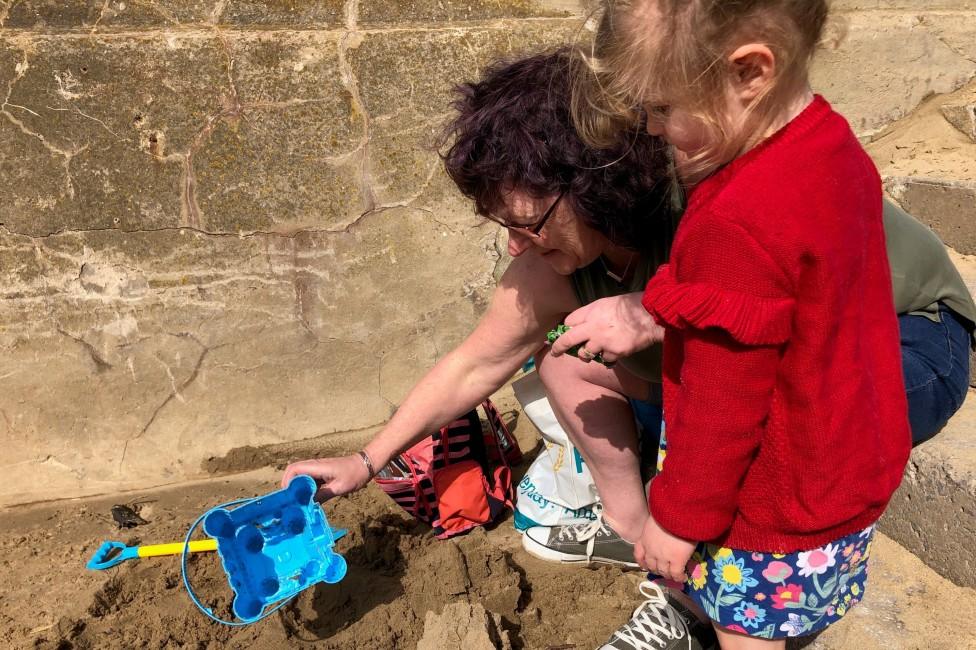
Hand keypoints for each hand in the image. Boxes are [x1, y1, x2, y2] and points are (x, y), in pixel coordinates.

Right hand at [280, 455, 370, 501]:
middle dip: (289, 486)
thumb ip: (322, 495)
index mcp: (317, 466)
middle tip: (290, 501)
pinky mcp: (322, 474)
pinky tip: (308, 500)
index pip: (294, 469)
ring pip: (301, 477)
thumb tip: (307, 505)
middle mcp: (314, 466)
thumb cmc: (354, 475)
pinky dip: (305, 489)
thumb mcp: (339, 487)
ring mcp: (318, 469)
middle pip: (294, 472)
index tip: (288, 496)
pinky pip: (309, 480)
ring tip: (297, 502)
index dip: (287, 481)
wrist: (365, 465)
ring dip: (297, 488)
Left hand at [549, 293, 664, 363]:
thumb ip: (592, 313)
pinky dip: (608, 357)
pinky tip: (614, 351)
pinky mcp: (614, 353)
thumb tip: (580, 323)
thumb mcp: (606, 303)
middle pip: (568, 340)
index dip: (566, 327)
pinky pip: (605, 359)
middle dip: (558, 347)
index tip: (563, 332)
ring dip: (586, 354)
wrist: (649, 315)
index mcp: (591, 312)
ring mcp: (602, 342)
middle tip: (555, 352)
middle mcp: (593, 327)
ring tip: (594, 351)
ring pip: (584, 354)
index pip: (569, 321)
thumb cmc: (629, 305)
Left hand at [634, 513, 695, 581]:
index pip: (638, 554)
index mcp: (645, 538)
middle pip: (651, 565)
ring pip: (664, 571)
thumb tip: (660, 530)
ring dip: (668, 575)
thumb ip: (655, 528)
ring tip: (673, 575)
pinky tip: (683, 577)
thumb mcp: (655, 519)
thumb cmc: (668, 511)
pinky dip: (679, 577)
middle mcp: (651, 550)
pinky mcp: (677, 560)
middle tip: (663, 571)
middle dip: (656, 570)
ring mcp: (664, 556)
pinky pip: (676, 574)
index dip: (642, 562)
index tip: (645, 566)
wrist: (678, 512)